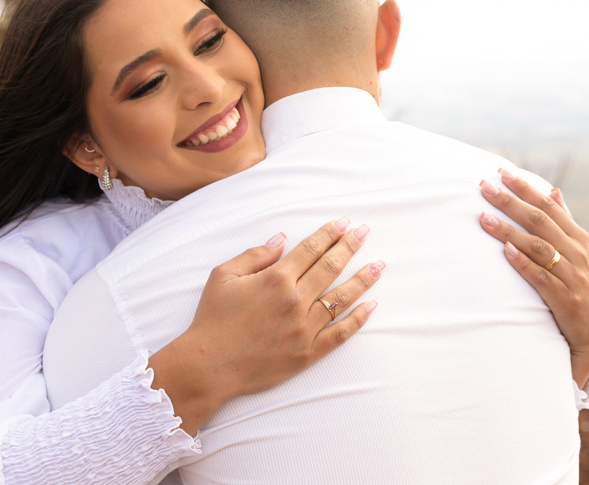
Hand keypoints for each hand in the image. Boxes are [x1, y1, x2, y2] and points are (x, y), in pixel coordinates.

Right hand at [149, 218, 384, 433]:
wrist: (209, 366)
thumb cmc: (212, 319)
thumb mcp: (222, 276)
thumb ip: (254, 255)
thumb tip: (281, 240)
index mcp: (276, 279)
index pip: (311, 249)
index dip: (329, 233)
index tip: (344, 223)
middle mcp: (295, 300)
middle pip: (330, 267)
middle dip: (350, 247)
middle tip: (365, 233)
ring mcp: (305, 328)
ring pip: (341, 298)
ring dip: (362, 279)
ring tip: (378, 265)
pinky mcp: (308, 352)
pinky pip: (340, 333)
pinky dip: (358, 319)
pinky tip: (371, 306)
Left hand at [477, 170, 588, 388]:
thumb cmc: (584, 286)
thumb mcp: (581, 252)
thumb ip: (565, 222)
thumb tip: (553, 191)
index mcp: (578, 239)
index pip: (548, 206)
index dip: (525, 188)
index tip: (501, 171)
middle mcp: (577, 253)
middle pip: (539, 221)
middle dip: (509, 201)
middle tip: (483, 186)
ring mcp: (573, 276)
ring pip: (538, 246)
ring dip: (508, 231)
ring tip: (482, 218)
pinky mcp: (567, 300)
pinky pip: (542, 278)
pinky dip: (524, 263)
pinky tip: (506, 251)